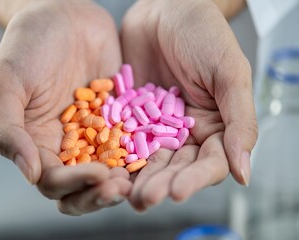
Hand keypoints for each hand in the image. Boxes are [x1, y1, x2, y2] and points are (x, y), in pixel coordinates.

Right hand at [0, 0, 130, 214]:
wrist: (63, 15)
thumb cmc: (27, 45)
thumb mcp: (6, 84)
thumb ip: (8, 130)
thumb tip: (29, 175)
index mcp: (38, 143)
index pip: (53, 181)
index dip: (73, 185)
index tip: (97, 174)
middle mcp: (67, 145)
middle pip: (83, 186)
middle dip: (99, 193)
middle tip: (120, 188)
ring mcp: (95, 133)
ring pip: (109, 171)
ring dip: (122, 180)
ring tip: (137, 179)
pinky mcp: (118, 118)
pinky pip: (131, 142)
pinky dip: (140, 153)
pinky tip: (153, 153)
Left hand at [121, 0, 257, 210]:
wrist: (165, 8)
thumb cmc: (204, 34)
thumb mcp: (229, 72)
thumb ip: (239, 121)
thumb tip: (245, 173)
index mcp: (214, 126)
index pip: (208, 163)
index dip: (194, 180)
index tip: (177, 192)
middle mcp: (184, 132)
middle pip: (174, 167)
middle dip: (160, 184)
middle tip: (143, 199)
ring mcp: (154, 126)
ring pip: (147, 159)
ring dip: (136, 178)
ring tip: (123, 193)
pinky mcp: (130, 116)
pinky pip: (122, 138)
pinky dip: (115, 155)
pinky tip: (104, 168)